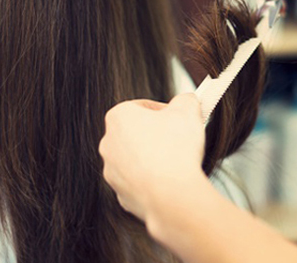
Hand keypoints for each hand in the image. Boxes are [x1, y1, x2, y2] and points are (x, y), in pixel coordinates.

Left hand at [99, 94, 205, 221]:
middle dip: (157, 135)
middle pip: (137, 133)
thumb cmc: (176, 151)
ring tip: (177, 161)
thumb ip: (185, 100)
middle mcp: (109, 143)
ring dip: (154, 158)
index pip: (142, 107)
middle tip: (179, 139)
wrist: (172, 196)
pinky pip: (139, 182)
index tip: (179, 119)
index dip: (164, 111)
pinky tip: (170, 180)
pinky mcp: (121, 194)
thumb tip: (187, 101)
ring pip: (136, 159)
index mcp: (118, 117)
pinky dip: (153, 180)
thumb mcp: (188, 109)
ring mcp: (112, 171)